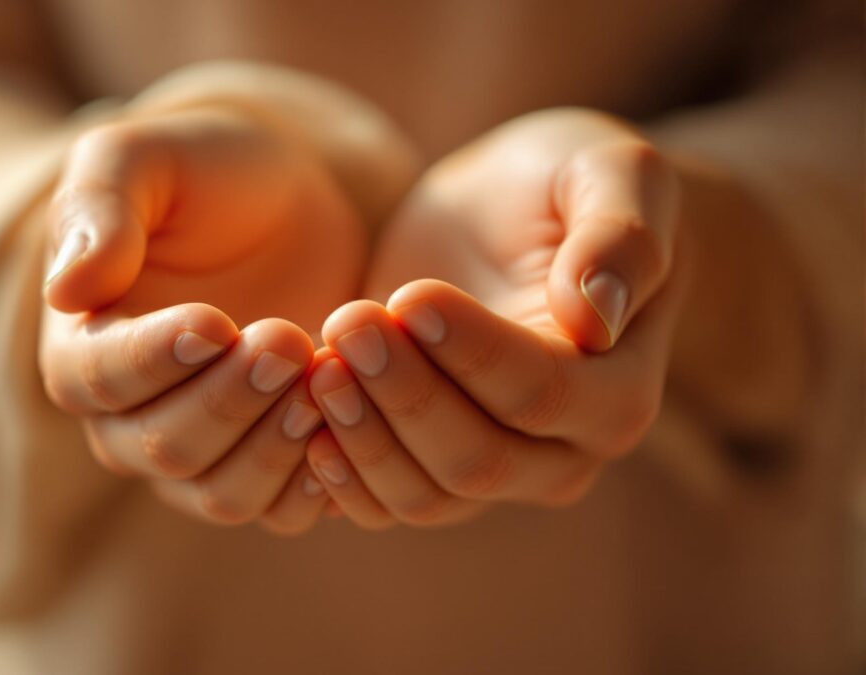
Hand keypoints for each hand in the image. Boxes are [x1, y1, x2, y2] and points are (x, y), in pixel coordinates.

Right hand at [39, 105, 366, 533]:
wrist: (286, 204)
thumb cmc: (206, 174)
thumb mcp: (147, 158)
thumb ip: (101, 207)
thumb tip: (65, 289)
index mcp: (83, 343)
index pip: (96, 378)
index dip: (154, 360)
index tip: (216, 323)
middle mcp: (129, 416)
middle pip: (163, 446)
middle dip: (230, 400)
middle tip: (289, 341)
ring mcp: (199, 451)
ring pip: (221, 493)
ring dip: (274, 445)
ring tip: (322, 376)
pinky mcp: (264, 463)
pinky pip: (279, 508)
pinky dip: (314, 480)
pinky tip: (345, 417)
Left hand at [305, 108, 686, 527]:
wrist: (508, 217)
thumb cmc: (564, 184)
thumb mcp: (610, 173)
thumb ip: (620, 238)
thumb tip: (596, 318)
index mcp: (618, 389)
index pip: (541, 393)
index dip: (471, 351)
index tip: (411, 295)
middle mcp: (564, 454)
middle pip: (478, 459)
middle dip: (405, 396)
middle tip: (348, 323)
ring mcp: (496, 474)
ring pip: (425, 494)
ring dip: (363, 436)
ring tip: (319, 362)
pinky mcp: (429, 468)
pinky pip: (383, 504)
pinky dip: (340, 474)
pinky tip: (303, 414)